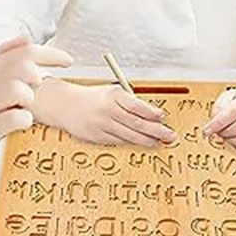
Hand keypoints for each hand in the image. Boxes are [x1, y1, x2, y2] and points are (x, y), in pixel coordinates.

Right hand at [0, 34, 71, 161]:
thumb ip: (6, 53)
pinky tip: (20, 120)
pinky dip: (25, 120)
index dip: (51, 55)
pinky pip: (20, 119)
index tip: (69, 61)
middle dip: (37, 78)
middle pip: (26, 69)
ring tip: (22, 105)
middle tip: (33, 88)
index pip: (26, 51)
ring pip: (22, 92)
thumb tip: (26, 37)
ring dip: (29, 99)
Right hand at [48, 82, 175, 147]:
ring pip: (129, 136)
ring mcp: (102, 125)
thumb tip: (152, 115)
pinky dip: (131, 142)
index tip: (162, 117)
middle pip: (137, 123)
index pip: (137, 106)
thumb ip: (128, 102)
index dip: (151, 113)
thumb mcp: (110, 93)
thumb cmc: (92, 98)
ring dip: (146, 140)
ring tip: (157, 142)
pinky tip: (140, 143)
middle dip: (156, 131)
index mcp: (112, 95)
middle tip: (170, 136)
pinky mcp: (97, 137)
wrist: (65, 105)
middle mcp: (107, 110)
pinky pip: (119, 141)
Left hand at [203, 75, 235, 157]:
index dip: (219, 123)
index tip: (207, 130)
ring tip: (225, 137)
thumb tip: (214, 122)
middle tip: (217, 133)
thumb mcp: (227, 97)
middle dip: (225, 133)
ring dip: (232, 142)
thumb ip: (219, 108)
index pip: (234, 111)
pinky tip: (235, 145)